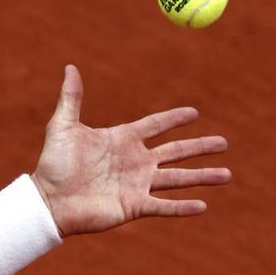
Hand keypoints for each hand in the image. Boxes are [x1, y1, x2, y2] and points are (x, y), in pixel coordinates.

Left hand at [30, 64, 230, 236]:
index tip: (194, 113)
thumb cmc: (54, 164)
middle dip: (201, 147)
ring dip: (202, 177)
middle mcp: (135, 161)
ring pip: (178, 179)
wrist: (48, 200)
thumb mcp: (63, 126)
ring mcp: (137, 184)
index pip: (156, 126)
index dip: (174, 119)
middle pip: (176, 152)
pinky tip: (203, 205)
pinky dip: (182, 206)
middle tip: (224, 143)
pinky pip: (164, 205)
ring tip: (227, 175)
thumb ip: (71, 98)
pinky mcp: (134, 206)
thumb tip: (71, 67)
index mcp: (122, 140)